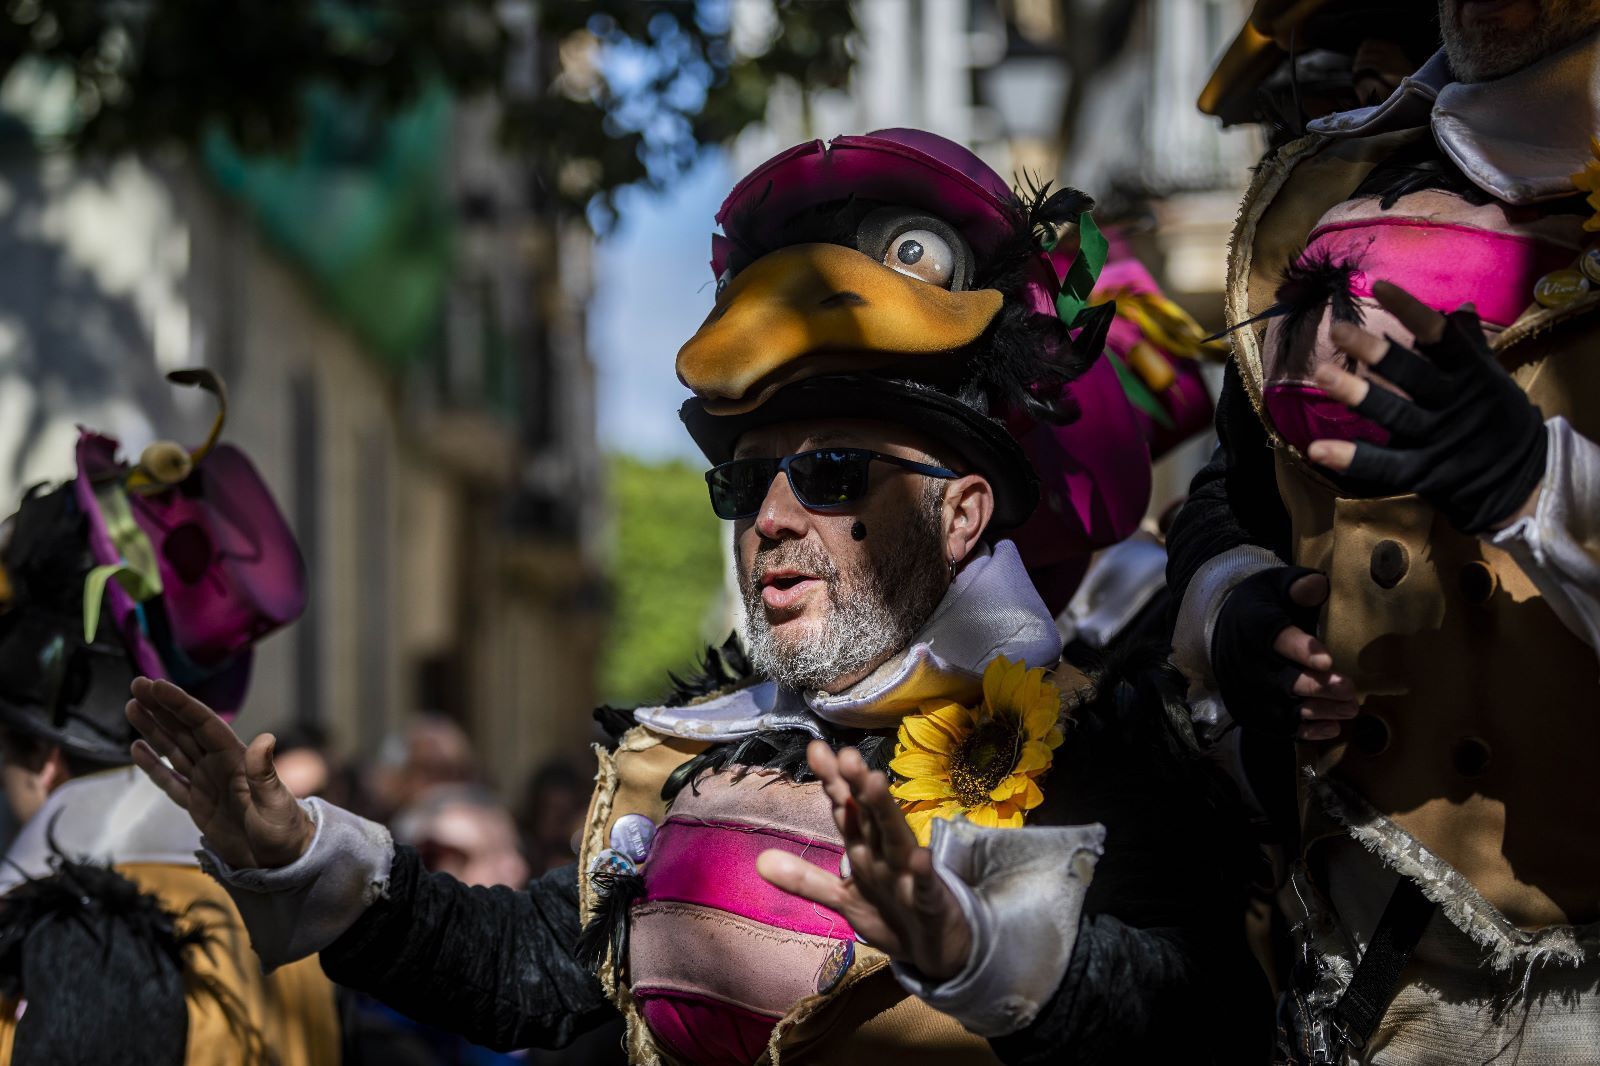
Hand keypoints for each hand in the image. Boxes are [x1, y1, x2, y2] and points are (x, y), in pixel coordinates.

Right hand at [125, 677, 313, 869]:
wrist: (280, 859)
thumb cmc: (283, 829)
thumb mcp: (275, 802)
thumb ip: (264, 773)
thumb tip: (265, 738)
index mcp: (237, 759)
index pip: (204, 724)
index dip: (180, 704)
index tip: (156, 685)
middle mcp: (219, 765)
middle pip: (185, 730)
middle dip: (162, 707)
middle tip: (137, 683)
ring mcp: (206, 784)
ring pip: (174, 750)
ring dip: (154, 728)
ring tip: (133, 706)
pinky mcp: (197, 805)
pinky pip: (170, 781)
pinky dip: (153, 766)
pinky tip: (138, 748)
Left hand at [755, 742, 970, 980]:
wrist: (933, 952)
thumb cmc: (890, 914)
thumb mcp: (842, 898)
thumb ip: (805, 879)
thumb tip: (759, 861)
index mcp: (864, 849)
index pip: (846, 809)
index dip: (832, 781)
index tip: (816, 749)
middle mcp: (885, 853)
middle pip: (870, 814)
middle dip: (857, 784)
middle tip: (846, 754)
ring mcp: (909, 876)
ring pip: (896, 838)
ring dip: (885, 811)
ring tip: (874, 782)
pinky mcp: (931, 903)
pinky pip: (926, 887)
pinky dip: (924, 873)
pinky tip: (921, 857)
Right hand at [1212, 567, 1357, 740]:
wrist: (1226, 629)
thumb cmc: (1263, 606)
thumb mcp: (1277, 586)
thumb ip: (1299, 586)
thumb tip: (1318, 585)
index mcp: (1251, 624)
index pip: (1274, 637)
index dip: (1300, 650)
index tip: (1327, 661)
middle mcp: (1243, 661)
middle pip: (1281, 680)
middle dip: (1317, 688)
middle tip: (1350, 690)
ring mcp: (1244, 689)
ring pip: (1282, 707)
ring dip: (1318, 711)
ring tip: (1350, 710)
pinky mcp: (1248, 709)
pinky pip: (1276, 726)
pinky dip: (1304, 730)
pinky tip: (1332, 728)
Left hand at [1309, 280, 1546, 533]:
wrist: (1526, 481)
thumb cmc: (1499, 419)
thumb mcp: (1491, 378)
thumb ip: (1469, 345)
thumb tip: (1460, 306)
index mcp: (1472, 374)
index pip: (1440, 337)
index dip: (1411, 312)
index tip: (1380, 288)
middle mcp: (1454, 403)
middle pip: (1411, 374)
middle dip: (1374, 352)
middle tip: (1338, 330)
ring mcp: (1438, 439)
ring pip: (1394, 414)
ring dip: (1357, 395)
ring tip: (1323, 374)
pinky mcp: (1424, 474)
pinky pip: (1384, 465)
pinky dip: (1351, 459)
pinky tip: (1316, 450)